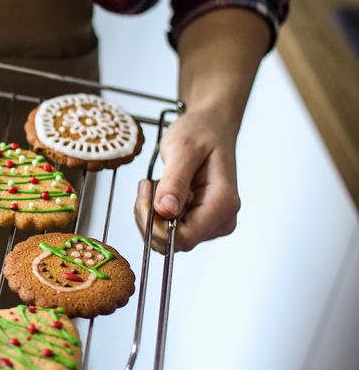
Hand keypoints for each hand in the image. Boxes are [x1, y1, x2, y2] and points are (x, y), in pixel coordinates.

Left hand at [134, 110, 241, 252]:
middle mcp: (222, 219)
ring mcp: (212, 223)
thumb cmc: (200, 133)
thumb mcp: (182, 149)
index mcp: (223, 203)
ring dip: (151, 215)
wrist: (210, 127)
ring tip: (154, 185)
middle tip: (146, 185)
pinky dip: (155, 214)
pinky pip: (168, 231)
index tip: (145, 193)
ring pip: (167, 239)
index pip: (183, 239)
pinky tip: (160, 191)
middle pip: (173, 242)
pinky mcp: (200, 222)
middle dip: (149, 218)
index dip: (155, 224)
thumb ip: (174, 181)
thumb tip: (165, 211)